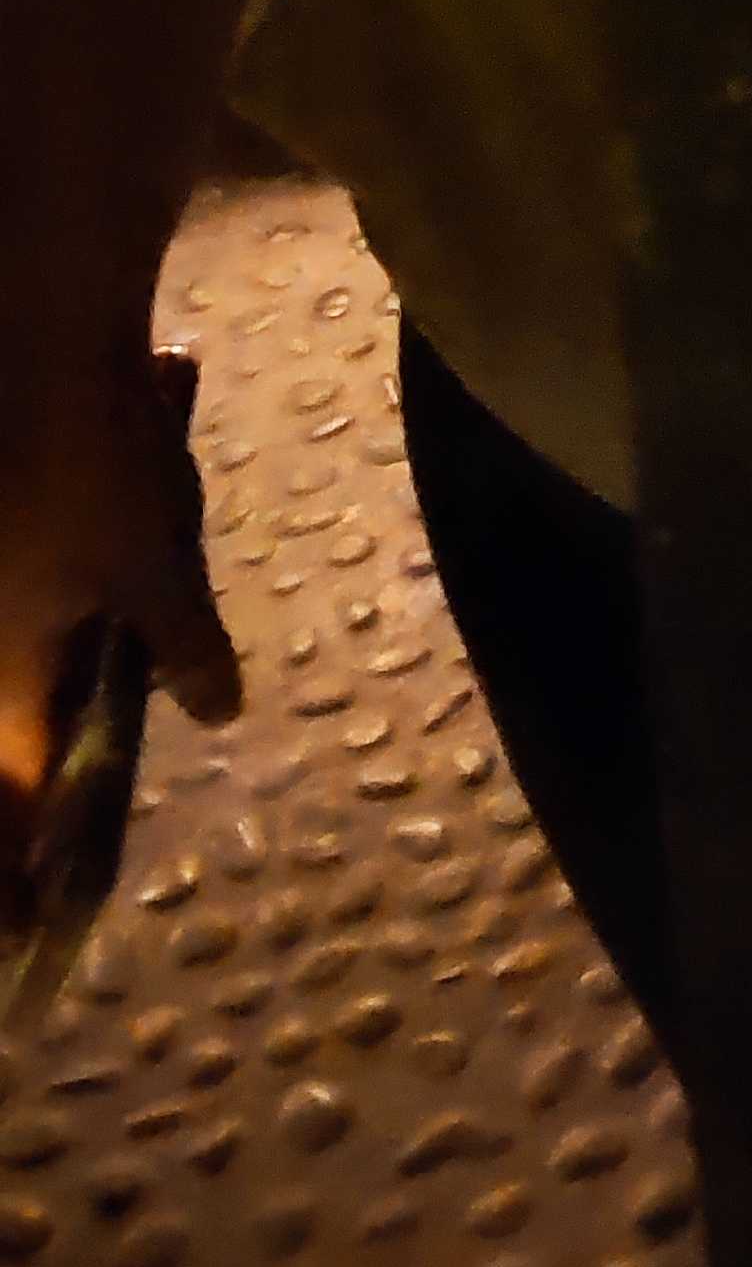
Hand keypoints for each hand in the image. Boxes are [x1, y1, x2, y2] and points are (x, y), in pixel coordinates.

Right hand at [0, 337, 236, 854]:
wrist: (31, 339)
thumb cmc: (88, 462)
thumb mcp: (152, 561)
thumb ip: (183, 644)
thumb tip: (216, 711)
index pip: (10, 798)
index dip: (24, 864)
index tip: (27, 928)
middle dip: (25, 796)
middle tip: (45, 858)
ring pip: (4, 681)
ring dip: (31, 719)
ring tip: (58, 749)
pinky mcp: (2, 550)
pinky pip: (14, 624)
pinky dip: (36, 649)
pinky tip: (65, 645)